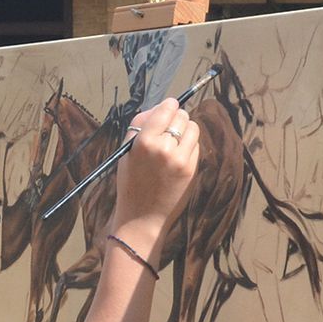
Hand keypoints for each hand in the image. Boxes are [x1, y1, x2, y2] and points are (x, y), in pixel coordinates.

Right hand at [113, 96, 201, 236]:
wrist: (142, 217)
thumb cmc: (131, 183)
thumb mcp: (126, 152)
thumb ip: (141, 127)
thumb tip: (162, 107)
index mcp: (143, 141)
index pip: (164, 110)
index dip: (169, 105)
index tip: (170, 105)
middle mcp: (163, 147)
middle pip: (181, 116)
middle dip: (177, 118)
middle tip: (171, 126)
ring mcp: (179, 158)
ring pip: (192, 128)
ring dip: (186, 130)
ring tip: (176, 140)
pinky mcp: (190, 169)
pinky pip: (196, 145)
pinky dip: (189, 146)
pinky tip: (179, 156)